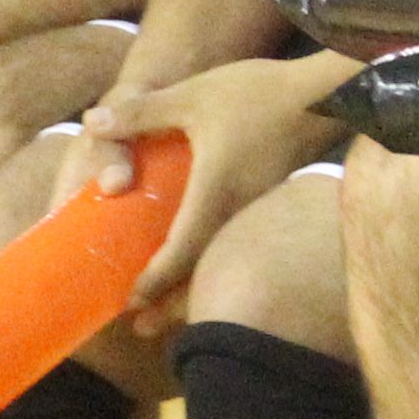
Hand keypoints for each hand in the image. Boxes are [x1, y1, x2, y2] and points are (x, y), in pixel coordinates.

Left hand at [76, 59, 334, 326]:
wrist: (328, 95)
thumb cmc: (259, 95)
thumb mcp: (193, 96)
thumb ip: (141, 113)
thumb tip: (91, 121)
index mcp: (213, 195)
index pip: (179, 253)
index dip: (153, 281)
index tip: (130, 301)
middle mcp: (237, 215)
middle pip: (200, 272)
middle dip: (169, 301)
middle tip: (140, 323)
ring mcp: (259, 214)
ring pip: (221, 263)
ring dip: (192, 286)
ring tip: (167, 306)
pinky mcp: (272, 205)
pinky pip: (238, 248)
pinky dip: (214, 263)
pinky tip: (204, 260)